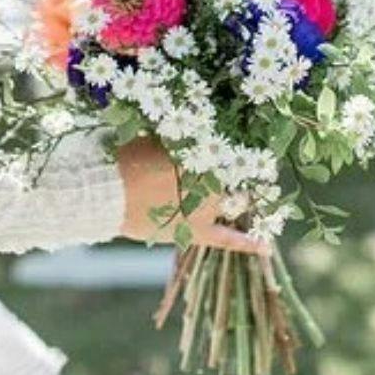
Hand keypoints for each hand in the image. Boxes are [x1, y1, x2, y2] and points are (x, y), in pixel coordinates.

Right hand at [115, 135, 268, 255]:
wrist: (107, 194)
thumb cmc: (127, 160)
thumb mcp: (155, 137)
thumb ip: (180, 137)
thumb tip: (194, 125)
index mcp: (202, 153)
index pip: (231, 149)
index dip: (236, 149)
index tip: (245, 144)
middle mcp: (211, 179)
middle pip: (237, 175)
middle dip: (241, 172)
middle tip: (247, 168)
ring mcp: (207, 208)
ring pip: (236, 202)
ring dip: (243, 199)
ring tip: (250, 197)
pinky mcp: (197, 232)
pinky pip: (228, 239)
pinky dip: (249, 244)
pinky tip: (267, 248)